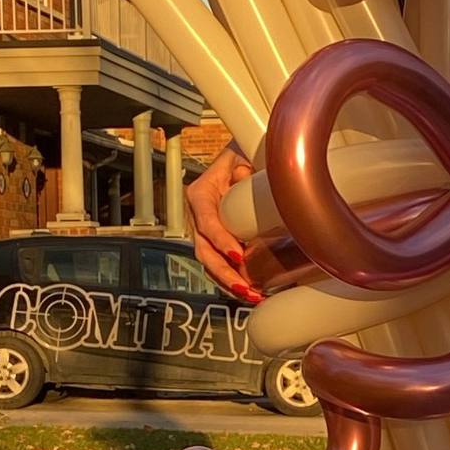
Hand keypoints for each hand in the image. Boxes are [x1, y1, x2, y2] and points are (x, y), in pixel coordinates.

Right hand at [185, 143, 260, 301]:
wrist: (236, 158)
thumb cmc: (237, 155)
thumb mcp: (238, 154)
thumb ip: (242, 165)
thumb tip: (245, 178)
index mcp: (200, 194)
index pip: (206, 222)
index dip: (220, 241)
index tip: (238, 255)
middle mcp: (197, 216)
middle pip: (204, 251)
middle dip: (224, 273)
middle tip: (245, 287)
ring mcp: (205, 230)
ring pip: (210, 262)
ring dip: (228, 282)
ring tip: (251, 295)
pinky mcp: (216, 240)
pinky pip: (220, 262)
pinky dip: (232, 278)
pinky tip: (250, 290)